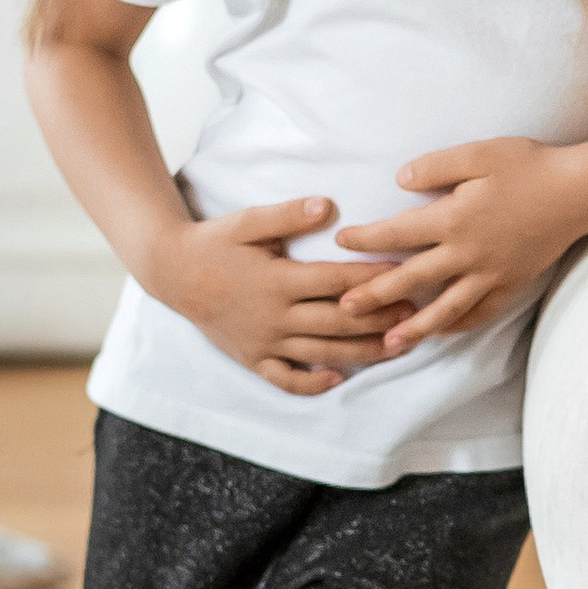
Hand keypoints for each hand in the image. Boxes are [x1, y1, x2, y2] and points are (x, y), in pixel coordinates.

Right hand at [152, 198, 393, 397]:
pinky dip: (313, 383)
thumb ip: (288, 214)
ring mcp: (264, 342)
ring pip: (322, 354)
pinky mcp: (252, 358)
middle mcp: (275, 316)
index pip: (336, 282)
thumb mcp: (247, 222)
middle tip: (415, 315)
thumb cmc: (214, 243)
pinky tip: (339, 378)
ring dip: (363, 353)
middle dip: (380, 319)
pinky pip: (286, 380)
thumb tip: (328, 205)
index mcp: (278, 280)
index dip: (372, 278)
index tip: (403, 273)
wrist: (172, 274)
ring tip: (397, 347)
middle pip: (339, 322)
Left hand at [332, 140, 587, 352]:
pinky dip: (458, 325)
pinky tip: (441, 332)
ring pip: (444, 309)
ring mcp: (490, 275)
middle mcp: (467, 254)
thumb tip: (399, 181)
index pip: (397, 234)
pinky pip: (480, 313)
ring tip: (388, 343)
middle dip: (374, 295)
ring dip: (413, 326)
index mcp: (453, 219)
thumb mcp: (478, 153)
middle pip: (411, 280)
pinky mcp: (511, 284)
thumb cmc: (528, 166)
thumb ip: (435, 167)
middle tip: (342, 310)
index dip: (365, 239)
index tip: (342, 243)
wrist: (579, 192)